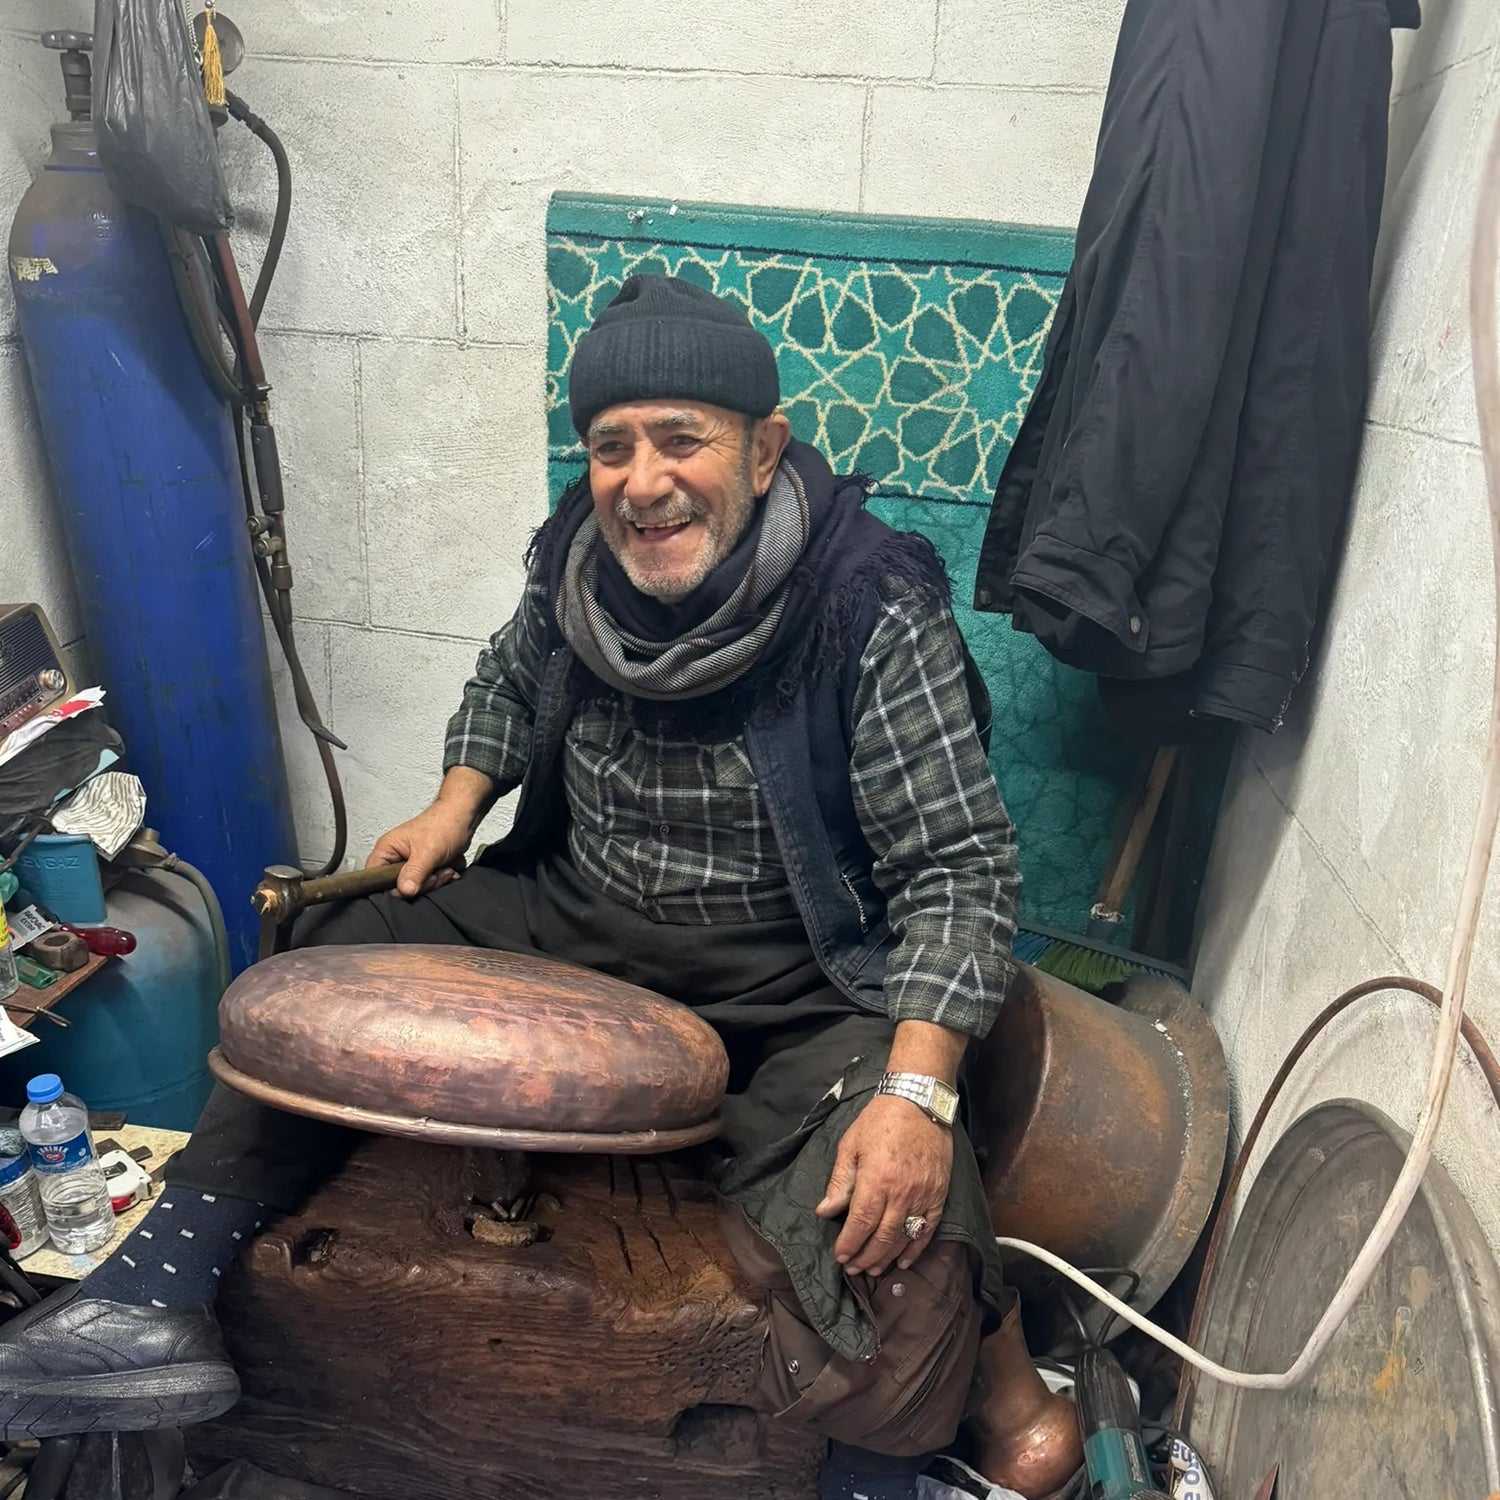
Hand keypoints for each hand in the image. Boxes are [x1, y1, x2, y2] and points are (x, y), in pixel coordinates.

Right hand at [366, 802, 473, 896]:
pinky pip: (427, 883)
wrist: (463, 818)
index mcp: (387, 849)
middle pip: (398, 887)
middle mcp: (395, 857)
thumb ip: (415, 872)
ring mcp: (409, 863)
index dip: (392, 887)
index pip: (375, 878)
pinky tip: (448, 869)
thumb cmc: (444, 824)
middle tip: (435, 873)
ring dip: (434, 881)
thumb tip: (404, 890)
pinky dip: (440, 879)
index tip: (411, 886)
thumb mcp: (428, 851)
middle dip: (422, 884)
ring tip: (443, 868)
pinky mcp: (423, 868)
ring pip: (415, 887)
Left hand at [815, 1095, 952, 1276]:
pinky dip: (916, 1248)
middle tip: (853, 1268)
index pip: (860, 1224)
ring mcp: (922, 1195)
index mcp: (876, 1179)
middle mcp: (901, 1192)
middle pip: (882, 1237)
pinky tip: (904, 1260)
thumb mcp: (850, 1145)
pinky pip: (927, 1229)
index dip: (849, 1244)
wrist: (919, 1102)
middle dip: (865, 1257)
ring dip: (887, 1257)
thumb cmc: (880, 1121)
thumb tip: (825, 1211)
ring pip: (904, 1237)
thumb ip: (840, 1182)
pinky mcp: (938, 1194)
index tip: (840, 1256)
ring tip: (873, 1269)